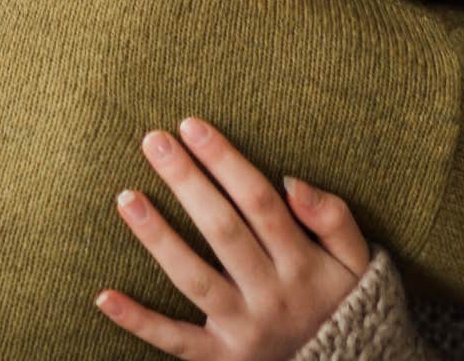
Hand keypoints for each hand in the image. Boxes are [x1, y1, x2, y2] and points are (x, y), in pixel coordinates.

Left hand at [97, 118, 371, 359]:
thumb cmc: (346, 303)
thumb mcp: (359, 259)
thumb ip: (333, 217)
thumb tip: (290, 181)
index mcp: (302, 263)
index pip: (259, 201)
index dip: (225, 161)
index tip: (192, 126)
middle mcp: (270, 295)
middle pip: (222, 230)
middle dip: (187, 182)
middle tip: (154, 141)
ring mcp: (242, 330)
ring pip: (192, 279)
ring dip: (156, 237)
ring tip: (126, 197)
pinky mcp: (220, 359)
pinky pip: (175, 340)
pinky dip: (138, 321)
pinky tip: (104, 296)